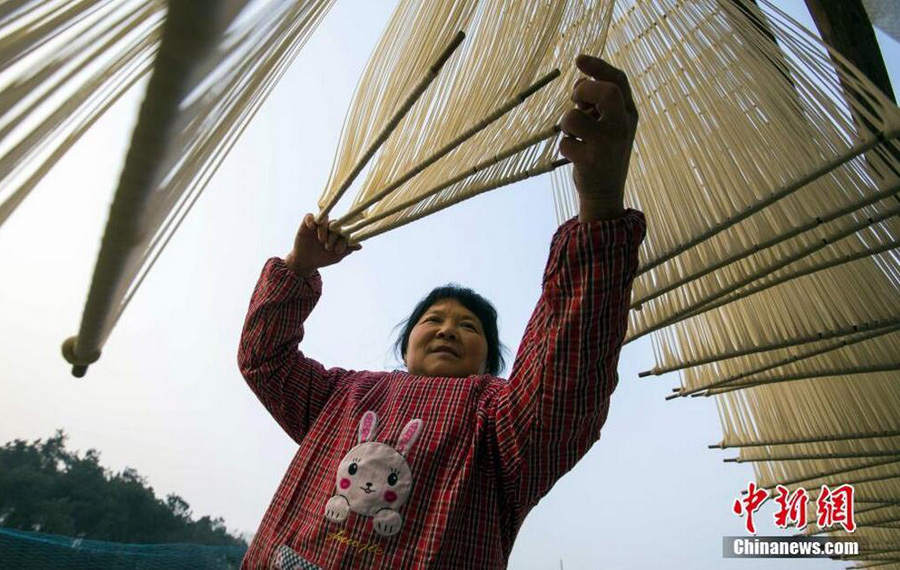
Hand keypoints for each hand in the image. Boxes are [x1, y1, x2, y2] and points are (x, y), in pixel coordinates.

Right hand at [284, 213, 360, 276]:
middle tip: (328, 247)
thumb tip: (360, 246)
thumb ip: (347, 250)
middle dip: (333, 236)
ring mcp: (319, 224)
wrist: (306, 261)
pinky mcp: (307, 223)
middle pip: (335, 224)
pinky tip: (311, 228)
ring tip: (321, 240)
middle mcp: (330, 227)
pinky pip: (309, 216)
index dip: (343, 240)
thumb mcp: (336, 257)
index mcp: (339, 233)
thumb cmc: (323, 258)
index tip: (338, 251)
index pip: (344, 232)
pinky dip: (310, 220)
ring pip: (324, 219)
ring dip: (323, 229)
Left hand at [559, 54, 637, 221]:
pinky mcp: (591, 161)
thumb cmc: (602, 152)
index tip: (579, 59)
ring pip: (574, 118)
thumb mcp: (608, 125)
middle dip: (583, 92)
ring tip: (574, 135)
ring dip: (567, 123)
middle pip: (605, 92)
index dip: (598, 67)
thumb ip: (597, 103)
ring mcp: (608, 145)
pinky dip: (565, 146)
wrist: (606, 193)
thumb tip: (580, 83)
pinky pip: (565, 142)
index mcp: (629, 114)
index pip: (618, 81)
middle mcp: (622, 127)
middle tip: (576, 101)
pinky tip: (575, 155)